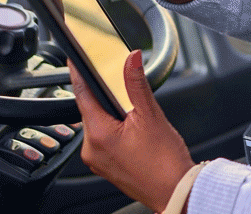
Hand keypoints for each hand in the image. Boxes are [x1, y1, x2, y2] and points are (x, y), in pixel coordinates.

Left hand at [69, 50, 194, 210]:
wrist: (175, 191)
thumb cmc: (165, 161)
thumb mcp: (151, 115)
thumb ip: (137, 83)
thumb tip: (132, 59)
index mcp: (98, 134)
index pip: (82, 94)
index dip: (79, 73)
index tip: (75, 58)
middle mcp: (91, 149)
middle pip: (90, 110)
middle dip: (105, 97)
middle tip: (121, 88)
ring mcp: (97, 160)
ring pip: (98, 125)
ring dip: (111, 115)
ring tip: (135, 117)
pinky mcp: (105, 167)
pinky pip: (103, 140)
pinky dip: (114, 130)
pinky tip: (133, 132)